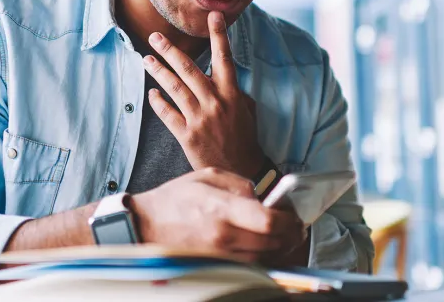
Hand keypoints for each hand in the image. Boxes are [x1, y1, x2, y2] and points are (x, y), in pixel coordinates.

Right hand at [130, 168, 305, 261]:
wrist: (147, 224)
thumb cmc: (176, 198)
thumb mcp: (208, 176)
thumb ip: (240, 185)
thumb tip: (263, 198)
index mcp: (222, 209)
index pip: (268, 221)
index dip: (290, 221)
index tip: (295, 216)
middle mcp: (223, 236)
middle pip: (273, 243)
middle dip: (291, 236)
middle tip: (296, 227)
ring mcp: (219, 255)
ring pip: (265, 258)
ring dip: (280, 248)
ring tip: (283, 235)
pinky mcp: (216, 265)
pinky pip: (250, 266)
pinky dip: (263, 257)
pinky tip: (264, 246)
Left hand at [143, 11, 263, 177]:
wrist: (243, 171)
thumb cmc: (244, 139)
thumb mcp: (245, 110)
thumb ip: (232, 91)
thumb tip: (218, 76)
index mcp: (231, 93)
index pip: (224, 58)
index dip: (219, 36)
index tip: (214, 16)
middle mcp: (215, 102)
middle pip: (189, 69)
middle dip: (170, 51)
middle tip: (155, 36)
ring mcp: (200, 118)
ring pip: (174, 88)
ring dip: (158, 72)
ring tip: (146, 59)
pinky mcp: (187, 135)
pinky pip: (168, 114)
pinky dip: (158, 102)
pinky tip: (151, 94)